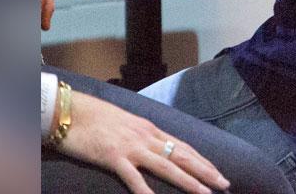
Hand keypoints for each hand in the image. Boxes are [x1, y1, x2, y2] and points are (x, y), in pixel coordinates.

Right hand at [59, 91, 230, 193]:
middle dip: (205, 171)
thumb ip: (142, 135)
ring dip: (188, 181)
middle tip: (224, 184)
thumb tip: (156, 146)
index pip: (183, 146)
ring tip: (205, 193)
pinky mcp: (113, 156)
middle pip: (182, 155)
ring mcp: (131, 147)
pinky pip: (133, 177)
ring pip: (166, 166)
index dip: (202, 160)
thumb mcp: (126, 124)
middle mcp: (146, 137)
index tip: (217, 172)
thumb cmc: (96, 117)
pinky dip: (146, 191)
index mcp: (150, 129)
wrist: (71, 110)